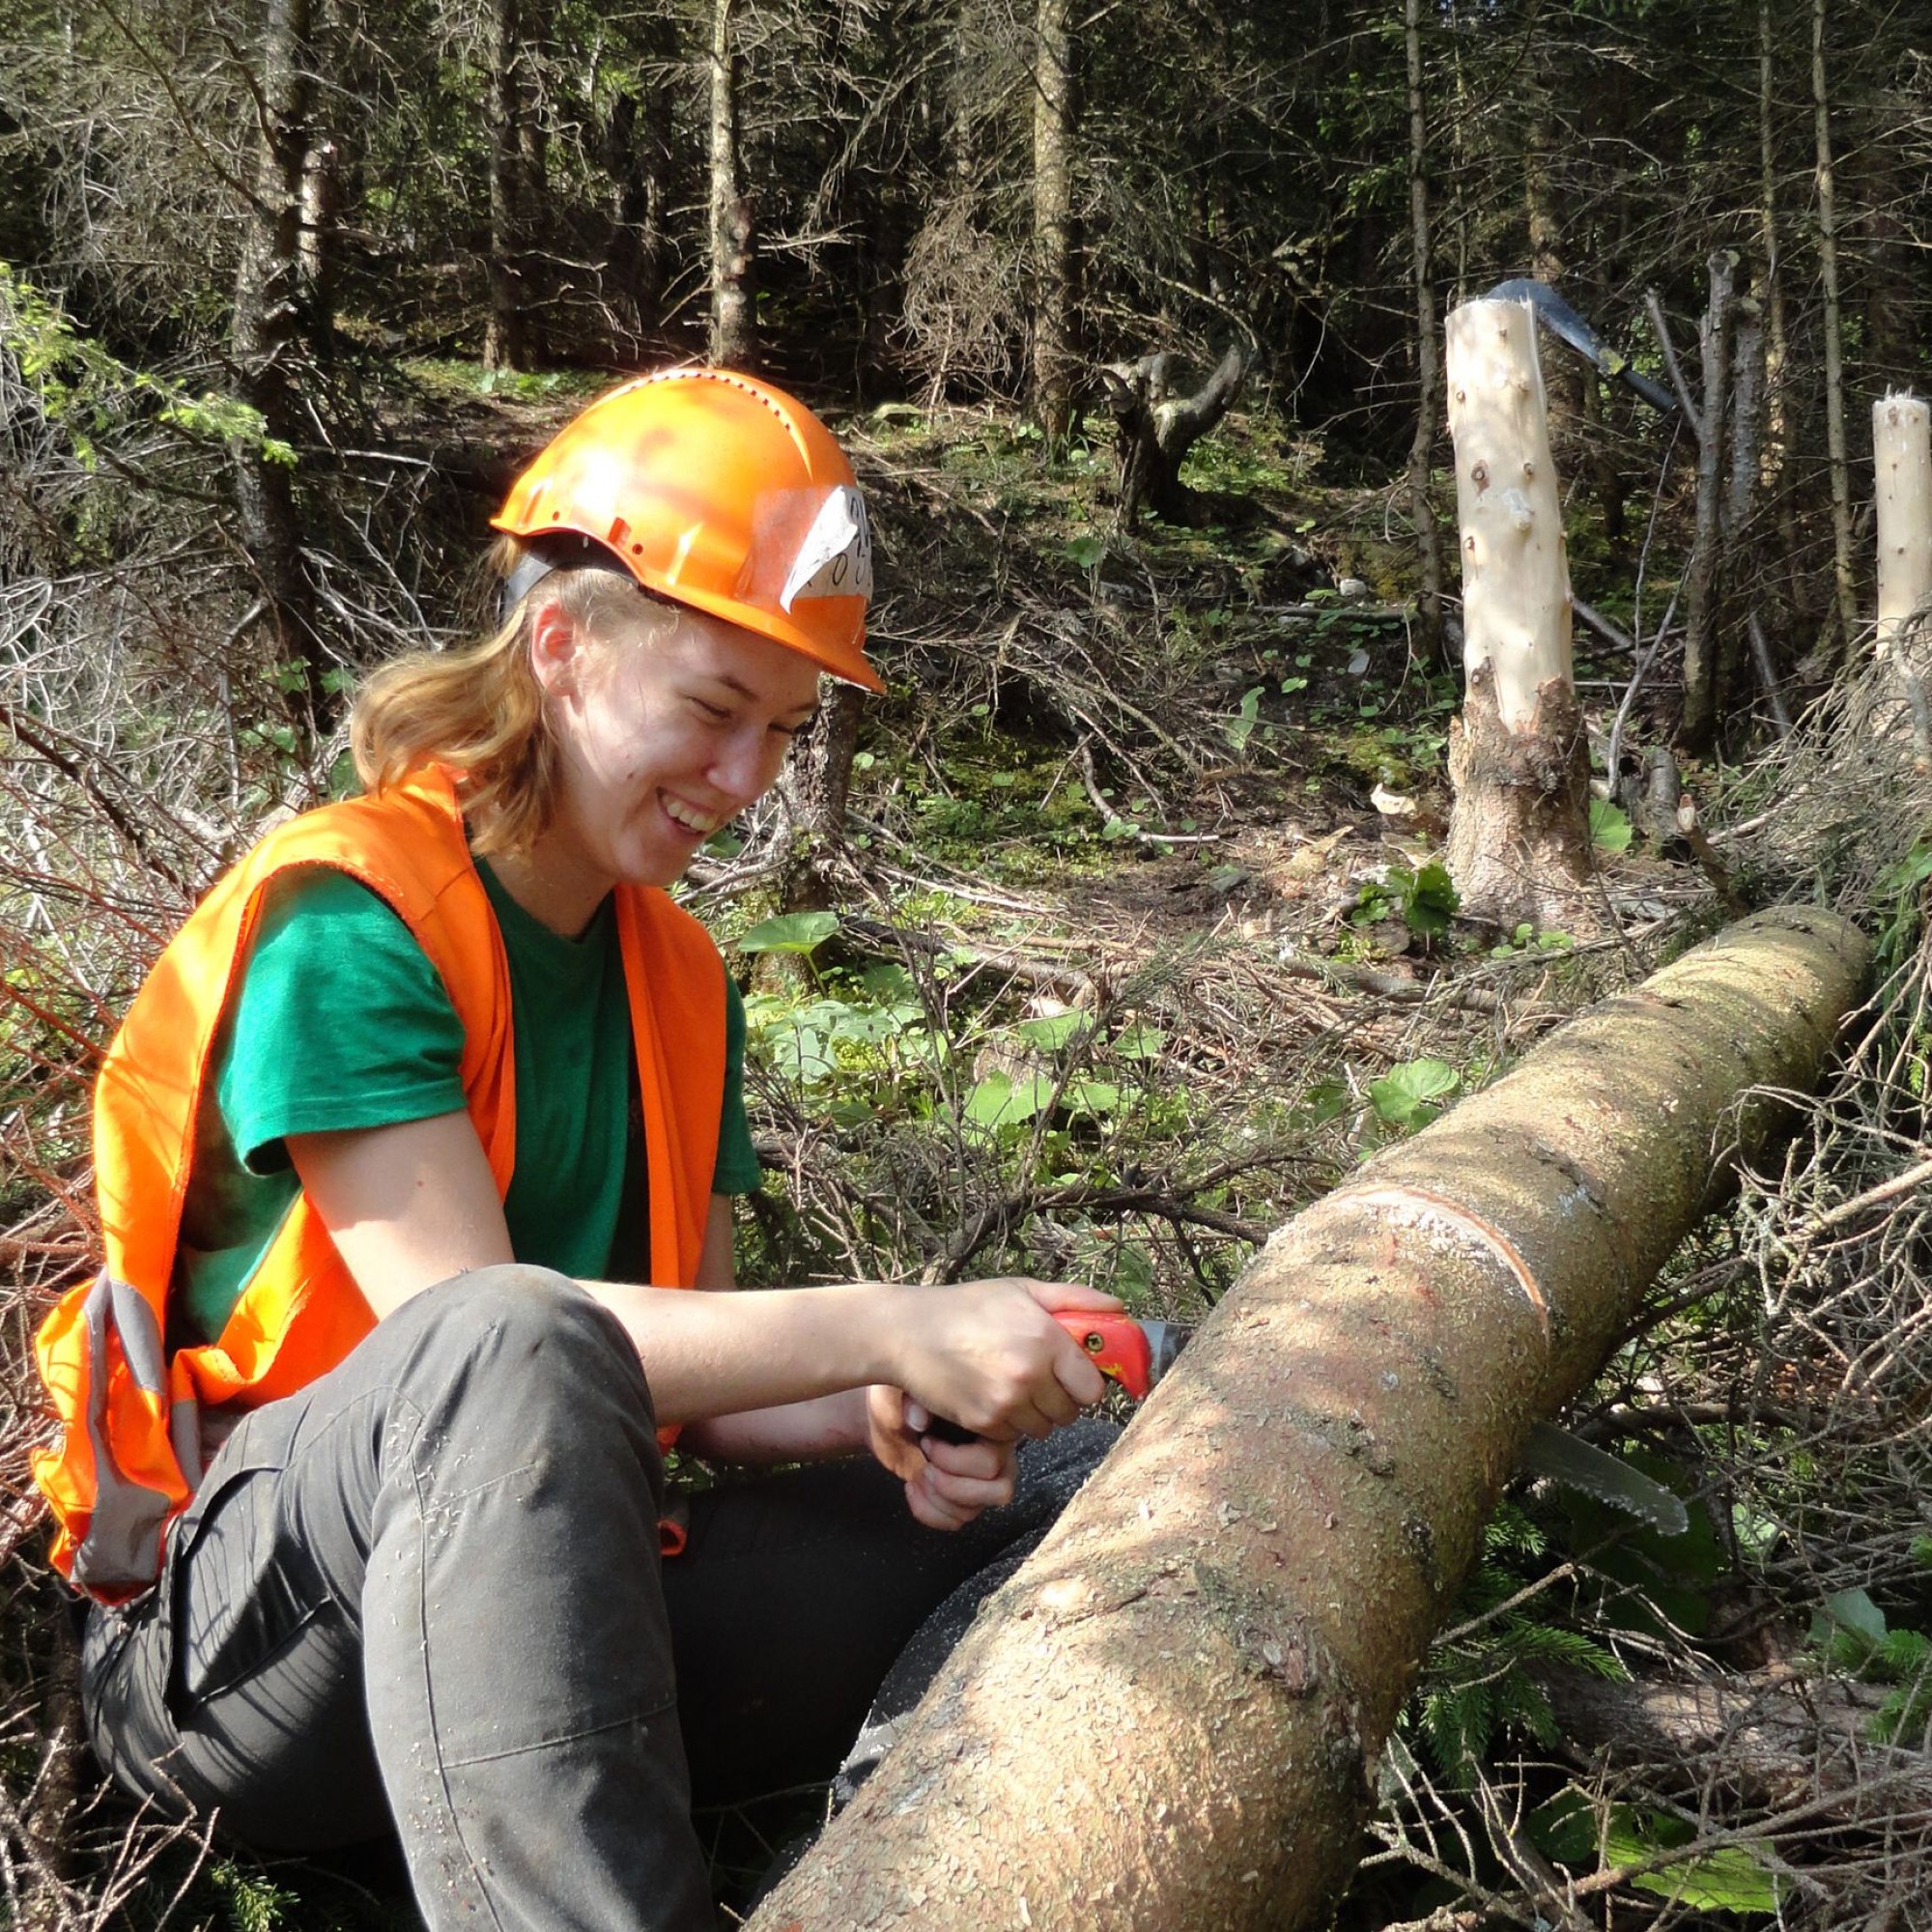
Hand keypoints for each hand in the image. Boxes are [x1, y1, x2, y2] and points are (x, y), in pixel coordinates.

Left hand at [866, 1386, 1017, 1530]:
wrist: (886, 1415)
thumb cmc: (901, 1396)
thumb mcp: (905, 1388)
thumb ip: (915, 1399)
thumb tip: (919, 1422)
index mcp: (992, 1423)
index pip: (994, 1459)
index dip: (956, 1459)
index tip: (927, 1441)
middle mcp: (997, 1453)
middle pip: (997, 1490)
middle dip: (950, 1482)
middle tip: (925, 1465)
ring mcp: (981, 1479)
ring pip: (976, 1510)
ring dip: (938, 1499)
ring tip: (918, 1476)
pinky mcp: (962, 1498)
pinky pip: (958, 1521)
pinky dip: (930, 1512)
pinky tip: (912, 1488)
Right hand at [888, 1277, 1118, 1443]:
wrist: (908, 1333)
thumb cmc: (967, 1307)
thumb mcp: (1021, 1290)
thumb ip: (1074, 1300)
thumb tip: (1119, 1309)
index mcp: (1046, 1339)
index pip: (1092, 1388)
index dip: (1084, 1384)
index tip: (1072, 1376)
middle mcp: (1030, 1374)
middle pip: (1070, 1413)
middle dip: (1060, 1400)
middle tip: (1039, 1380)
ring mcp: (1006, 1403)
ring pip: (1043, 1428)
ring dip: (1034, 1414)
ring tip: (1011, 1386)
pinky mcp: (983, 1423)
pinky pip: (1013, 1436)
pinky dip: (1007, 1423)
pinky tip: (990, 1395)